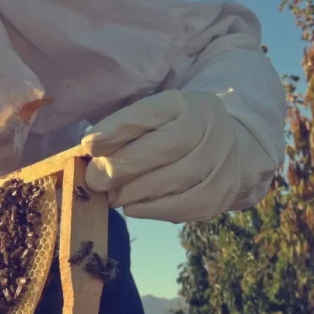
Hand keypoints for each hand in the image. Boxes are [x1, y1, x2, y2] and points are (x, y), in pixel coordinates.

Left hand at [81, 89, 244, 222]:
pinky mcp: (221, 193)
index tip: (89, 146)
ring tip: (112, 196)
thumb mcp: (147, 121)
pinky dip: (151, 209)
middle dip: (122, 167)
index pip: (149, 112)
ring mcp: (221, 160)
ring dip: (133, 192)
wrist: (225, 152)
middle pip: (164, 148)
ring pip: (173, 180)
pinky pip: (182, 206)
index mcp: (183, 104)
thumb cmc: (169, 135)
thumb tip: (90, 151)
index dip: (116, 129)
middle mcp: (209, 126)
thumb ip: (120, 131)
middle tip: (95, 180)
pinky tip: (133, 206)